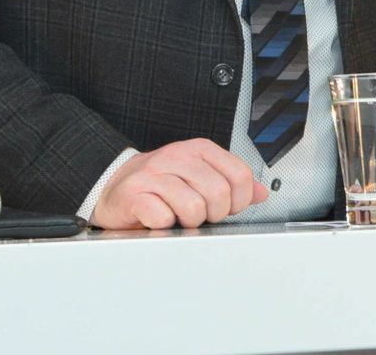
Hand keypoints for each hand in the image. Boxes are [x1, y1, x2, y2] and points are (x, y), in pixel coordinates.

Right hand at [91, 138, 266, 229]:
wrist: (114, 187)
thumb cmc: (160, 185)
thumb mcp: (199, 177)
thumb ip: (231, 184)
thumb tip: (260, 194)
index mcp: (200, 150)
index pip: (239, 175)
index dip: (239, 201)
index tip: (228, 208)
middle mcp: (178, 156)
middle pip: (219, 194)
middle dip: (214, 214)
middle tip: (201, 216)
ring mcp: (154, 174)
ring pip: (193, 207)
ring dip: (189, 222)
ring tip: (179, 217)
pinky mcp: (134, 194)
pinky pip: (162, 217)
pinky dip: (164, 225)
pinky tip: (159, 218)